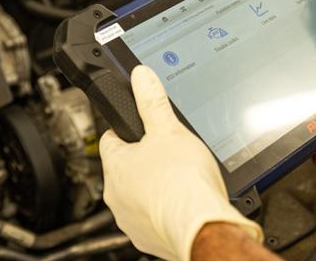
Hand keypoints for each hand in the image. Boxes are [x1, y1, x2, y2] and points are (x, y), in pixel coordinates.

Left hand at [99, 66, 262, 260]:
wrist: (204, 228)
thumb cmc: (184, 184)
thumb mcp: (170, 129)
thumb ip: (152, 101)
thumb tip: (141, 77)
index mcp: (116, 167)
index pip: (110, 139)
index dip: (127, 130)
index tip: (141, 128)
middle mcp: (117, 197)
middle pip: (126, 169)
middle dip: (145, 161)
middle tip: (169, 154)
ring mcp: (132, 220)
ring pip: (139, 196)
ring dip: (155, 188)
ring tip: (180, 179)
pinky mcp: (150, 238)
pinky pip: (154, 219)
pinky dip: (166, 210)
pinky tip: (183, 202)